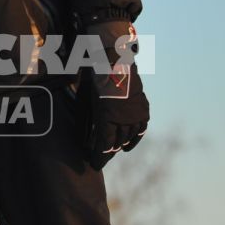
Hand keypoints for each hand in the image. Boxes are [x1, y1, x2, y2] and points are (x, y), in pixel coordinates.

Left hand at [73, 20, 147, 167]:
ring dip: (122, 145)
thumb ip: (86, 122)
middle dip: (107, 153)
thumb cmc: (93, 79)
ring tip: (115, 151)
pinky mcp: (143, 106)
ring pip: (130, 137)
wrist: (114, 58)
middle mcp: (123, 118)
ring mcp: (135, 112)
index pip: (104, 147)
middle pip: (117, 144)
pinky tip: (130, 143)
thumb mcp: (85, 101)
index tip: (95, 165)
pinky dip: (136, 136)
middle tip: (100, 159)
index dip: (99, 158)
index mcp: (107, 118)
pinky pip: (142, 126)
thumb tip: (82, 140)